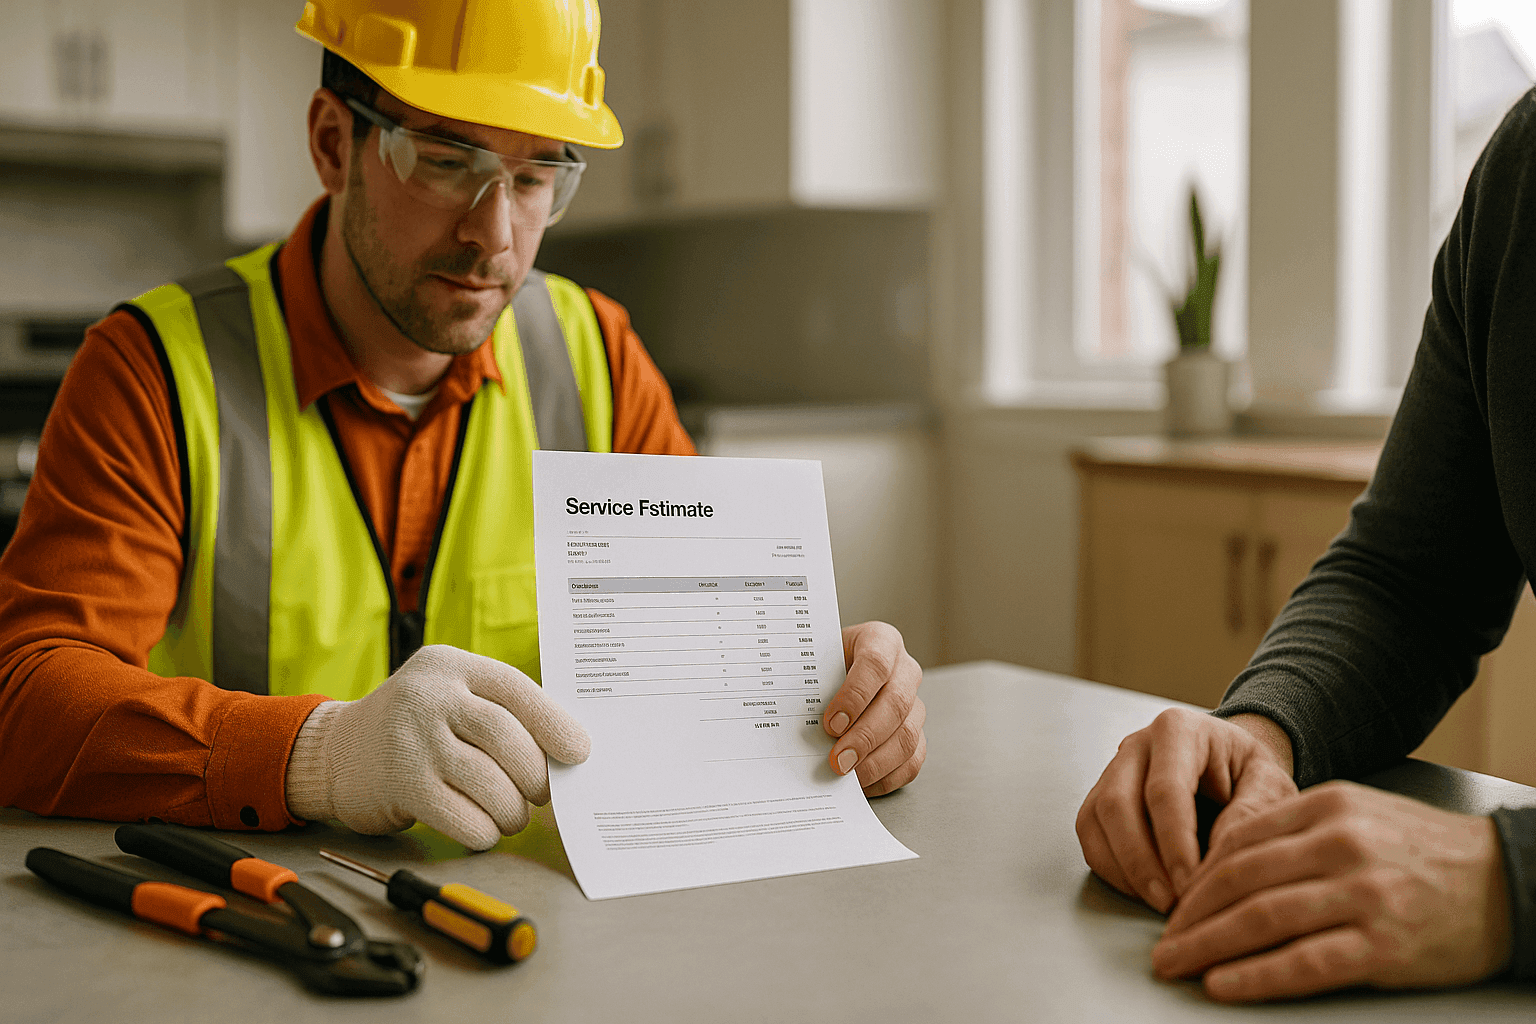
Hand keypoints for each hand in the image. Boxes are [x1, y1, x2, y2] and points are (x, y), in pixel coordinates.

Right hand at [286, 645, 589, 850]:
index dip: (554, 723)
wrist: (335, 753)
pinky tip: (483, 828)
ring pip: (488, 780)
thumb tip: (566, 750)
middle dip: (535, 774)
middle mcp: (429, 697)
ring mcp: (410, 740)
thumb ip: (498, 710)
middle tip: (541, 793)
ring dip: (512, 808)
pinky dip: (484, 830)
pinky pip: (462, 816)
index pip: (515, 689)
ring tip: (512, 814)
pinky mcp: (399, 785)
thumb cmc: (416, 729)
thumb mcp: (450, 696)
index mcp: (452, 666)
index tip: (579, 752)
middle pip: (505, 737)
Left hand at [823, 621, 924, 795]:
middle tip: (837, 761)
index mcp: (881, 640)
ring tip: (847, 777)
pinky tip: (861, 784)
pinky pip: (912, 760)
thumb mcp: (814, 660)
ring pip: (908, 735)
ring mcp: (915, 702)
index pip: (876, 664)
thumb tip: (791, 719)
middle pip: (896, 704)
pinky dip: (887, 776)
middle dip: (865, 737)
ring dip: (876, 761)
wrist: (835, 672)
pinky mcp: (916, 732)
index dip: (855, 696)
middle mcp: (905, 669)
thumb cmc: (823, 666)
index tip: (831, 723)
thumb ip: (808, 681)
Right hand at [1076, 708, 1297, 913]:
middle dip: (1140, 861)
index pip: (1165, 789)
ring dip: (1123, 870)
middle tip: (1170, 904)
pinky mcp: (1100, 799)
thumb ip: (1251, 813)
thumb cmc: (1251, 776)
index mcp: (1179, 730)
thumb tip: (1215, 858)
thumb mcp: (1271, 785)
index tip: (1192, 885)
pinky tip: (1144, 892)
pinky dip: (1112, 871)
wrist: (1232, 767)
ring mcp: (1111, 770)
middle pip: (1116, 803)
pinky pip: (1089, 837)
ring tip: (1160, 904)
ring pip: (1094, 821)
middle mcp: (1135, 745)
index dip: (1174, 842)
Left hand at [1153, 781, 1512, 1001]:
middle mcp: (1340, 846)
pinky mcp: (1382, 946)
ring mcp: (1362, 896)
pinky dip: (1255, 976)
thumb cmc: (1423, 852)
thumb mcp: (1358, 815)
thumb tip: (1222, 861)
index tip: (1173, 903)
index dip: (1195, 877)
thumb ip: (1293, 831)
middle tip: (1160, 942)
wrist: (1507, 883)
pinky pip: (1303, 962)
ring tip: (1175, 964)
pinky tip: (1223, 984)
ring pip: (1261, 919)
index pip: (1238, 841)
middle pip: (1239, 880)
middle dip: (1189, 915)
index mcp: (1328, 807)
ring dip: (1207, 946)